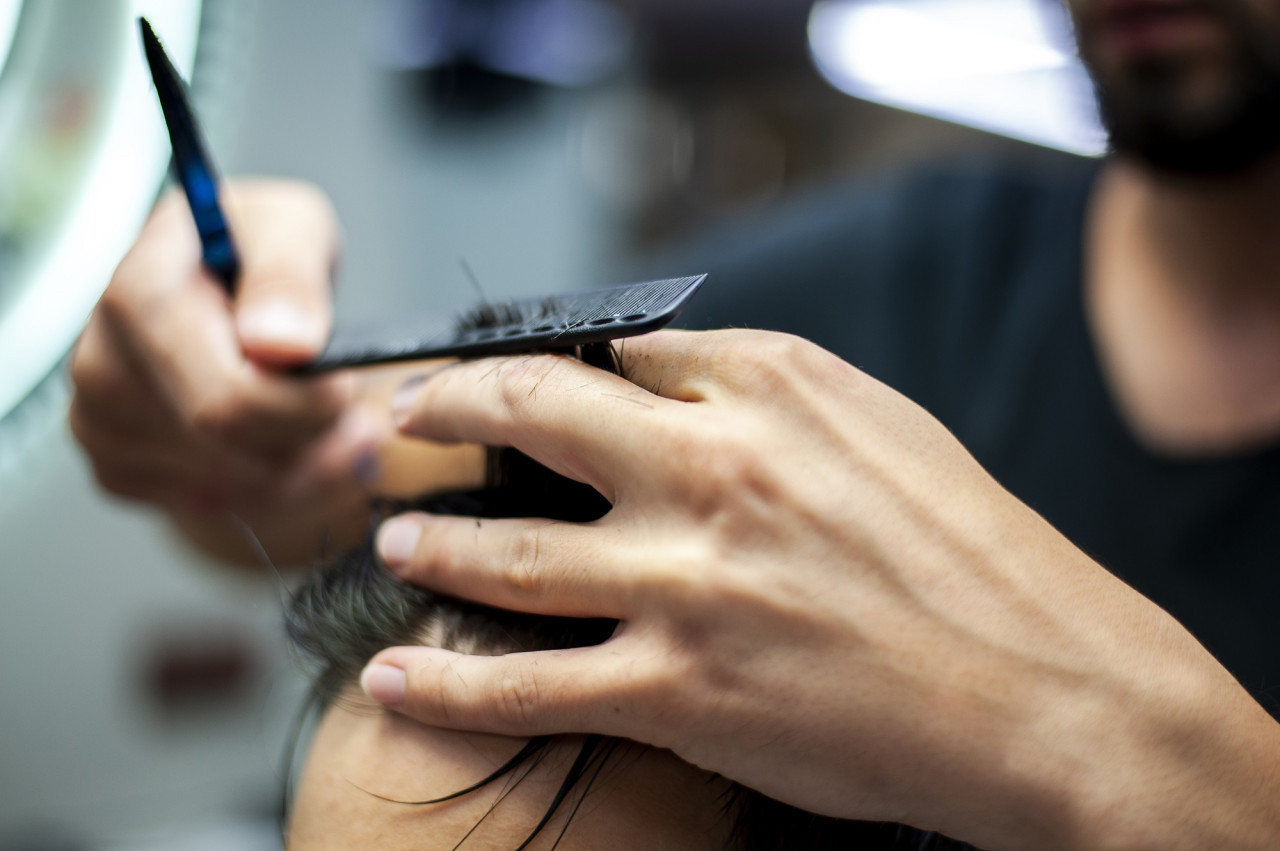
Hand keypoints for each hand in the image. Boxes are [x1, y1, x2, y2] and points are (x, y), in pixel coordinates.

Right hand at [70, 180, 383, 562]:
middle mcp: (102, 361)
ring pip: (236, 485)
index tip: (348, 387)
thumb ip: (289, 275)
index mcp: (138, 292)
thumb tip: (280, 341)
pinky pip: (218, 507)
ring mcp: (101, 422)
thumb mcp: (291, 228)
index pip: (225, 395)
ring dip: (309, 465)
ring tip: (341, 424)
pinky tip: (296, 444)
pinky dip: (280, 488)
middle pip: (232, 445)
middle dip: (315, 436)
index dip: (304, 404)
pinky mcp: (118, 469)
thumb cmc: (253, 253)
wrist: (216, 288)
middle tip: (362, 416)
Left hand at [363, 329, 1279, 849]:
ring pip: (505, 553)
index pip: (608, 352)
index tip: (492, 378)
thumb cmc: (969, 555)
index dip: (532, 362)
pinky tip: (397, 671)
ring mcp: (687, 582)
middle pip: (529, 414)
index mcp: (769, 389)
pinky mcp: (681, 688)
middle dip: (444, 411)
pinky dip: (447, 679)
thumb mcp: (879, 425)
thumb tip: (664, 374)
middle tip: (402, 421)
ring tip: (393, 538)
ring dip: (431, 540)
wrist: (1043, 691)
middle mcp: (714, 469)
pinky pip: (528, 684)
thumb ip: (765, 389)